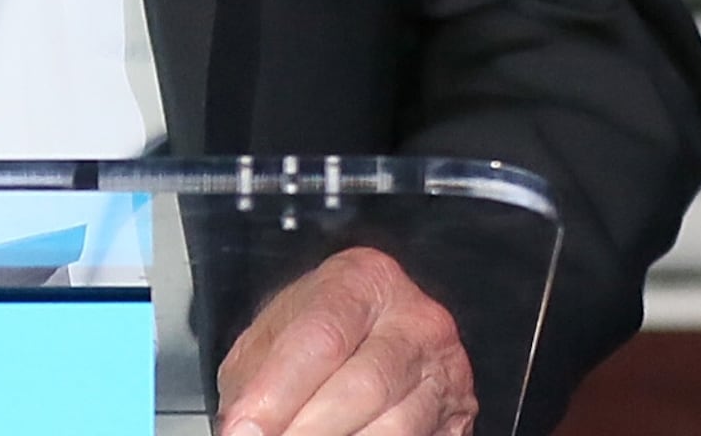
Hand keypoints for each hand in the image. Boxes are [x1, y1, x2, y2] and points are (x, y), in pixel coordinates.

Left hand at [214, 245, 476, 435]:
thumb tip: (240, 428)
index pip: (321, 339)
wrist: (371, 333)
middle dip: (309, 429)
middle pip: (364, 385)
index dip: (278, 393)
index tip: (246, 428)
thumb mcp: (275, 337)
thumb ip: (254, 379)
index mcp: (362, 281)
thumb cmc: (318, 331)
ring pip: (396, 426)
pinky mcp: (459, 412)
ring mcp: (445, 368)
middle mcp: (414, 319)